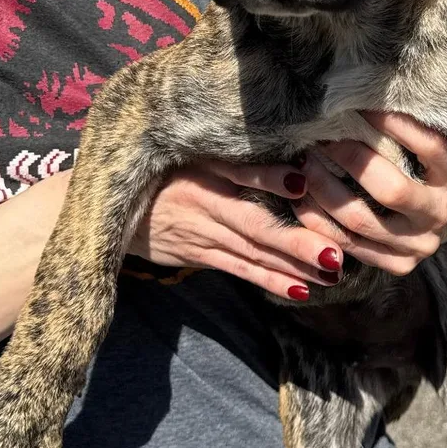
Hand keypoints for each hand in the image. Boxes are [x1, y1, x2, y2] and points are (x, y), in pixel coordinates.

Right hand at [127, 161, 344, 301]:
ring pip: (252, 253)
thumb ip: (238, 160)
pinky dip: (268, 280)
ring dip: (290, 266)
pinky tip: (299, 291)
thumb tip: (290, 163)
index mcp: (202, 173)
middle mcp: (204, 206)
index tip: (305, 182)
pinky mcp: (199, 255)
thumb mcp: (192, 156)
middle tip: (334, 255)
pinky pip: (239, 269)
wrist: (111, 207)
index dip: (271, 180)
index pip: (241, 175)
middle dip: (295, 242)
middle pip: (254, 225)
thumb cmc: (163, 172)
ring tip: (331, 275)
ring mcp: (201, 235)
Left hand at [294, 113, 446, 275]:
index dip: (394, 125)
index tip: (359, 105)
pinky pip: (348, 245)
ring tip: (304, 164)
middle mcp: (441, 215)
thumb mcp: (431, 150)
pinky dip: (318, 221)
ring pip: (360, 220)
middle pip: (390, 190)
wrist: (446, 217)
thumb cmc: (430, 170)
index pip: (429, 147)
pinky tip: (300, 198)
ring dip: (323, 189)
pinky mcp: (398, 264)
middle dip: (350, 159)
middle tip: (322, 139)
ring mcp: (419, 245)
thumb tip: (361, 95)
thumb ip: (406, 131)